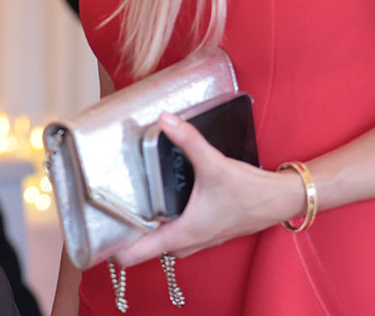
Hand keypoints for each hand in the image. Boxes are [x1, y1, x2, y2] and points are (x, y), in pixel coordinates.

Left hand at [112, 112, 306, 267]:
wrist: (281, 200)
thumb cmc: (250, 191)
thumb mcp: (215, 164)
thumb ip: (189, 141)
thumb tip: (165, 119)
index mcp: (182, 233)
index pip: (135, 254)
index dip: (112, 249)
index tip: (93, 234)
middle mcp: (186, 241)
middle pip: (142, 248)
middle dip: (122, 234)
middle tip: (100, 208)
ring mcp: (195, 238)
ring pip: (158, 241)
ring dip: (141, 228)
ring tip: (120, 203)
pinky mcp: (203, 230)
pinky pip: (172, 233)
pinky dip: (159, 223)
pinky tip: (154, 201)